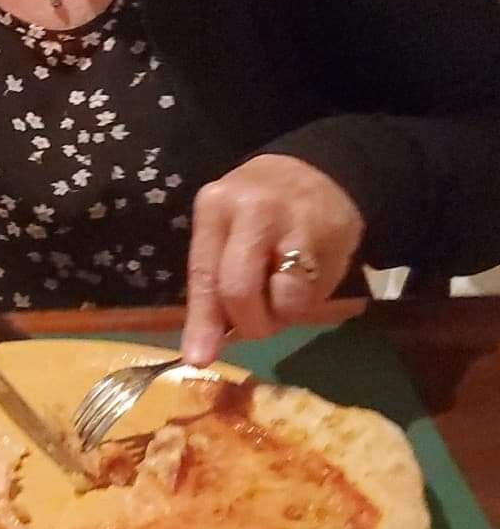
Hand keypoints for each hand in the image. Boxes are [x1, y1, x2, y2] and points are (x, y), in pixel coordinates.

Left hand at [181, 155, 363, 365]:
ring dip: (281, 316)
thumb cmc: (263, 212)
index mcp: (214, 207)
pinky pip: (311, 293)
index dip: (202, 321)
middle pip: (238, 290)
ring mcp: (292, 221)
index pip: (203, 273)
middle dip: (248, 323)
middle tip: (257, 323)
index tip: (199, 357)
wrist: (324, 170)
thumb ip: (215, 283)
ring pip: (281, 300)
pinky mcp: (329, 235)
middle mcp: (250, 210)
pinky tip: (307, 281)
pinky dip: (304, 304)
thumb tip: (204, 349)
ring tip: (283, 295)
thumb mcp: (228, 232)